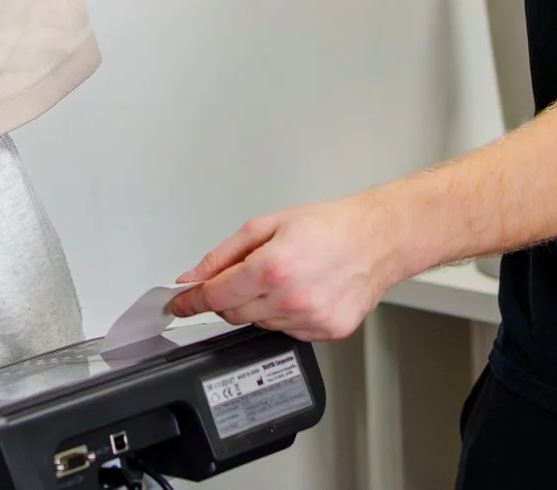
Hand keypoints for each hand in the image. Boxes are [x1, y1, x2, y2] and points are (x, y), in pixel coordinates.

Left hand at [169, 194, 404, 341]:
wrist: (378, 239)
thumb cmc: (331, 226)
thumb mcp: (268, 224)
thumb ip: (225, 254)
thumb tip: (194, 275)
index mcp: (273, 268)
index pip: (215, 295)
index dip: (191, 300)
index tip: (178, 304)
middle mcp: (291, 299)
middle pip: (233, 313)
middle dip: (228, 296)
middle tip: (244, 274)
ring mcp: (310, 320)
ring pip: (259, 323)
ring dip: (259, 304)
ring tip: (285, 276)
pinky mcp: (326, 332)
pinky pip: (287, 331)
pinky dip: (284, 314)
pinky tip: (302, 291)